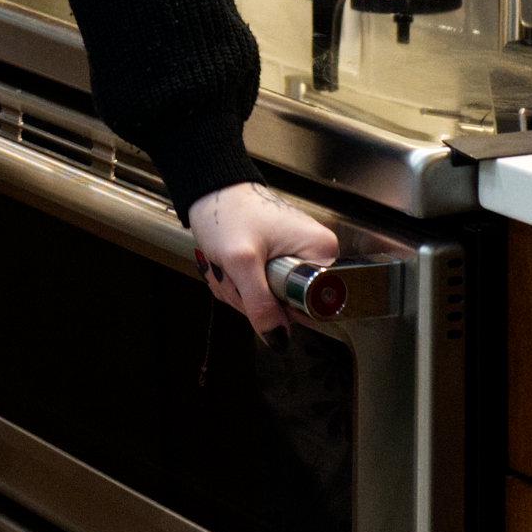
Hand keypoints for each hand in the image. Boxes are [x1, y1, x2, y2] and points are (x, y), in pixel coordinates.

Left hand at [187, 181, 340, 342]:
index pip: (313, 305)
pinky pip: (264, 289)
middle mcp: (316, 255)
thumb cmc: (228, 213)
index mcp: (321, 251)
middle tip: (235, 276)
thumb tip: (278, 339)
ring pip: (273, 301)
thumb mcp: (241, 262)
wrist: (210, 191)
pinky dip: (242, 286)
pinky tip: (231, 268)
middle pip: (290, 306)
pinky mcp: (280, 261)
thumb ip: (260, 304)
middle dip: (254, 299)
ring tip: (229, 266)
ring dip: (243, 293)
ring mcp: (297, 258)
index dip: (281, 306)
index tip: (258, 286)